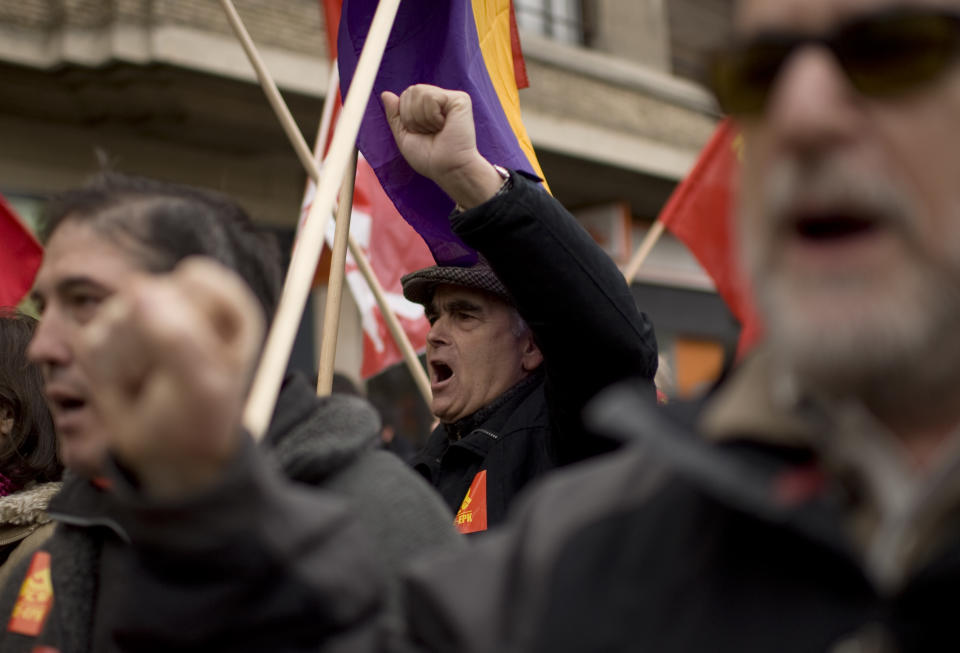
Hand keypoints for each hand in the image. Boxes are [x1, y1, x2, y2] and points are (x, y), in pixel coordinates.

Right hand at [76, 258, 264, 498]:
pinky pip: (91, 344)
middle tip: (175, 379)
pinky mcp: (103, 335)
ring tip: (152, 386)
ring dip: (131, 365)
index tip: (200, 356)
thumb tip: (140, 287)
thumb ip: (178, 336)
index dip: (191, 319)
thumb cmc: (200, 418)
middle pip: (151, 293)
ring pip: (115, 317)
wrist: (171, 455)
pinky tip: (128, 388)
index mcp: (224, 307)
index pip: (197, 280)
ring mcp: (138, 315)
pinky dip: (107, 377)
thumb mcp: (204, 385)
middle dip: (156, 345)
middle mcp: (182, 303)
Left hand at [382, 84, 503, 208]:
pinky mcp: (460, 100)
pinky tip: (444, 126)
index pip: (405, 96)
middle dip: (412, 117)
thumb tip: (385, 94)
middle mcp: (440, 100)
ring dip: (422, 119)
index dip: (406, 117)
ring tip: (437, 130)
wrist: (449, 170)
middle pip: (410, 91)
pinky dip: (432, 117)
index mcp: (428, 108)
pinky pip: (431, 97)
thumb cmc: (429, 158)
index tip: (421, 134)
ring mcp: (450, 98)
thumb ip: (394, 116)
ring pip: (419, 92)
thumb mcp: (404, 137)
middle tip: (429, 133)